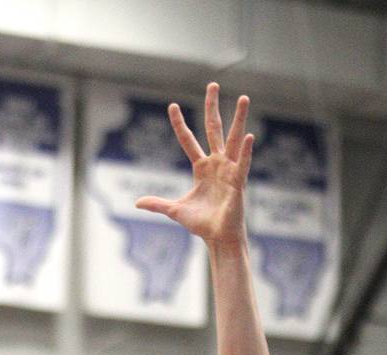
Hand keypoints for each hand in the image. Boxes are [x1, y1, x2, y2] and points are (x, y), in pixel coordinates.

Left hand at [135, 83, 252, 246]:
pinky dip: (246, 151)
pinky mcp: (239, 182)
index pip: (188, 140)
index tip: (171, 105)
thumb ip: (158, 203)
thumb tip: (137, 202)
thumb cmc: (201, 224)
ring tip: (243, 98)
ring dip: (239, 119)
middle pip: (214, 129)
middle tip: (212, 84)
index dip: (179, 124)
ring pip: (234, 139)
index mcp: (202, 168)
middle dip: (212, 107)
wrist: (217, 238)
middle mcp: (217, 164)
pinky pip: (243, 164)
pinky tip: (249, 136)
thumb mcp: (175, 210)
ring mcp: (229, 170)